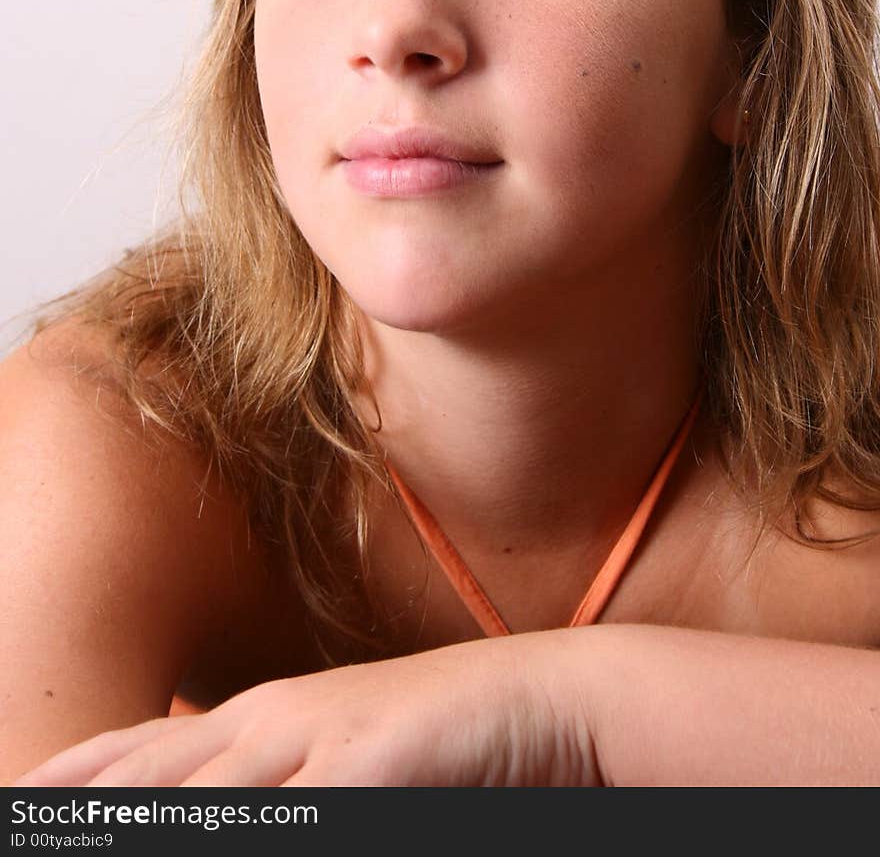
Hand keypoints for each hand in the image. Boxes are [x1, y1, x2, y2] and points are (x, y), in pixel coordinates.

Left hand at [14, 634, 597, 786]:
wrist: (540, 698)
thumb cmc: (439, 741)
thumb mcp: (343, 763)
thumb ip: (288, 784)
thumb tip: (237, 796)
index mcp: (262, 716)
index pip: (137, 751)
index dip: (70, 779)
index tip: (16, 802)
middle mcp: (271, 721)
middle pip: (144, 771)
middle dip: (75, 804)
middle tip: (11, 817)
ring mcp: (314, 739)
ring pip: (196, 796)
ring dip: (132, 819)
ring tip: (54, 831)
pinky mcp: (362, 770)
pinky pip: (281, 819)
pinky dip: (234, 831)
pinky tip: (200, 833)